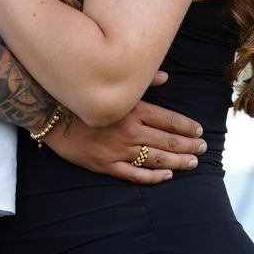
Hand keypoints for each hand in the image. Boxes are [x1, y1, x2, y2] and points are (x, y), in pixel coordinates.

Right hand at [43, 97, 207, 184]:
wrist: (50, 114)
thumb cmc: (83, 96)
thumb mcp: (112, 84)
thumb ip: (141, 81)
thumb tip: (165, 76)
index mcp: (134, 109)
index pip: (170, 120)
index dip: (187, 127)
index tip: (199, 131)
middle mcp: (130, 131)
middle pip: (168, 141)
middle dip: (189, 146)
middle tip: (203, 149)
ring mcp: (118, 150)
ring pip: (156, 159)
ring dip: (178, 161)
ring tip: (193, 163)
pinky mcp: (105, 165)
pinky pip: (134, 174)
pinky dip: (152, 177)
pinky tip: (167, 176)